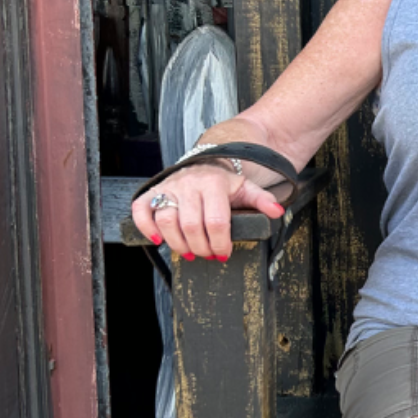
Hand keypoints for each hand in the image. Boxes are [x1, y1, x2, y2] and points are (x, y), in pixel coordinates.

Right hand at [130, 162, 286, 260]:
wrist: (206, 162)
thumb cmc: (225, 183)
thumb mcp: (247, 189)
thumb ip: (262, 200)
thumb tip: (277, 212)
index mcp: (214, 183)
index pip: (216, 221)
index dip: (220, 243)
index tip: (223, 253)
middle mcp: (189, 183)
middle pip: (191, 226)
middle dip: (201, 247)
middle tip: (208, 254)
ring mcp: (169, 187)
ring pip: (166, 221)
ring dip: (178, 244)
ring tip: (190, 252)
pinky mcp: (153, 191)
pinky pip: (141, 209)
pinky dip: (146, 227)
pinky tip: (158, 240)